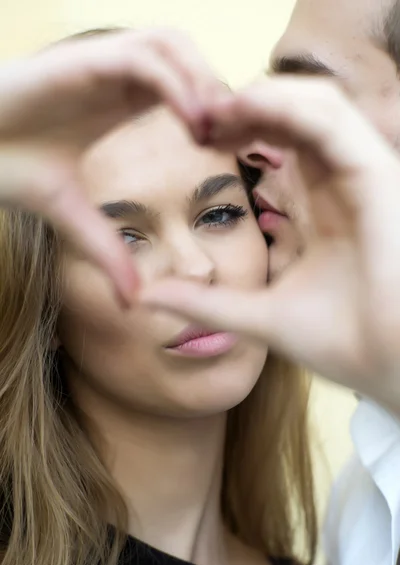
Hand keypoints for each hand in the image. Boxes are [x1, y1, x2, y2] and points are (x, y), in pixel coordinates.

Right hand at [0, 28, 222, 304]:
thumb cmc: (9, 170)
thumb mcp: (72, 217)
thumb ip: (107, 251)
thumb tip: (133, 301)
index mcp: (120, 102)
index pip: (187, 86)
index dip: (218, 113)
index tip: (234, 153)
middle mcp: (116, 77)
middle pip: (191, 57)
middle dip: (221, 92)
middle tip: (239, 138)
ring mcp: (100, 64)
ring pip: (174, 46)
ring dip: (204, 83)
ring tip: (215, 133)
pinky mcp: (80, 61)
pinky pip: (144, 58)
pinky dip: (175, 85)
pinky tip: (191, 125)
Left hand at [141, 78, 399, 411]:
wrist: (391, 367)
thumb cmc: (342, 343)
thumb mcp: (257, 315)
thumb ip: (205, 303)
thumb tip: (145, 298)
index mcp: (317, 213)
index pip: (278, 155)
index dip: (235, 139)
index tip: (192, 141)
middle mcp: (339, 188)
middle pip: (291, 124)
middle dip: (242, 114)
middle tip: (195, 117)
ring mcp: (359, 176)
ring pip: (312, 108)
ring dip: (260, 100)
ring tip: (211, 107)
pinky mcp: (377, 172)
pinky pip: (332, 118)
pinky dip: (288, 105)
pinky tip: (243, 108)